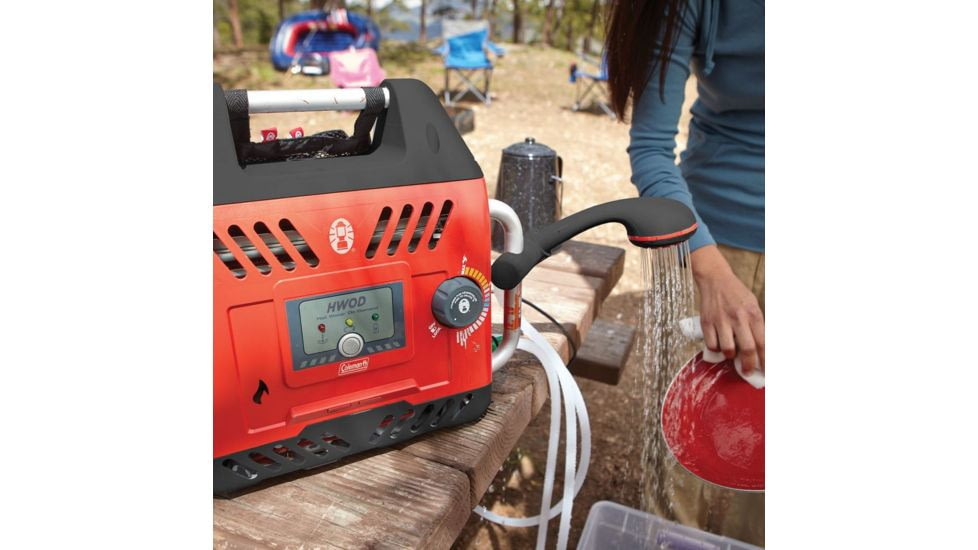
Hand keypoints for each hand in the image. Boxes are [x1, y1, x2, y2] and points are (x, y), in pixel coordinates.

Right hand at [691, 245, 764, 373]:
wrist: (715, 279)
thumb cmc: (737, 294)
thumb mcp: (753, 305)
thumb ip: (757, 324)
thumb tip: (762, 347)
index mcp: (753, 314)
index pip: (762, 342)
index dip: (765, 360)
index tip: (765, 370)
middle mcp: (738, 317)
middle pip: (747, 349)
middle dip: (749, 365)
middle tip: (748, 371)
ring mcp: (721, 320)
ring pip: (728, 349)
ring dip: (730, 356)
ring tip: (731, 353)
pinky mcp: (707, 322)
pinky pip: (711, 344)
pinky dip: (715, 349)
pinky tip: (718, 345)